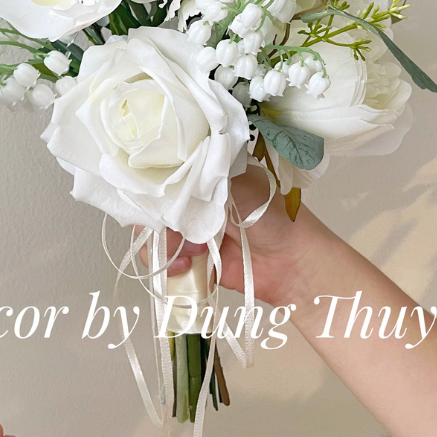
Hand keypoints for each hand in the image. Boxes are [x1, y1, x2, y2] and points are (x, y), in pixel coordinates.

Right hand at [138, 162, 319, 306]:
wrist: (288, 261)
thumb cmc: (269, 213)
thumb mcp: (236, 182)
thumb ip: (202, 174)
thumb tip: (170, 174)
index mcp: (197, 170)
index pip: (158, 170)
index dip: (150, 182)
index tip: (154, 195)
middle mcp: (186, 197)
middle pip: (148, 204)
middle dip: (157, 220)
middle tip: (177, 229)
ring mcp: (183, 227)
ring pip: (149, 234)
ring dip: (165, 245)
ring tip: (193, 252)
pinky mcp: (184, 256)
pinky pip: (159, 260)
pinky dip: (168, 265)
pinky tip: (188, 266)